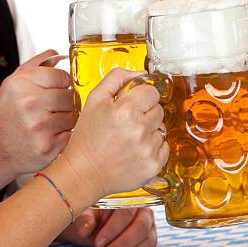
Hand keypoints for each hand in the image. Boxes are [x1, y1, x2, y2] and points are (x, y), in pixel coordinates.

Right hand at [0, 50, 73, 177]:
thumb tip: (61, 55)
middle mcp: (29, 103)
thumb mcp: (15, 83)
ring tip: (51, 123)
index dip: (63, 84)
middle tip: (52, 110)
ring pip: (74, 116)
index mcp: (21, 83)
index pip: (63, 76)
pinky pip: (72, 134)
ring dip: (67, 120)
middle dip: (66, 103)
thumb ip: (39, 64)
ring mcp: (38, 126)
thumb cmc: (8, 113)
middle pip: (71, 96)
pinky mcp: (47, 146)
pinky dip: (66, 135)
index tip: (56, 90)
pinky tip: (52, 135)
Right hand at [54, 68, 168, 208]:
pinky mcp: (153, 165)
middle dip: (145, 114)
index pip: (152, 92)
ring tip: (129, 139)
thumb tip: (142, 73)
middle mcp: (139, 129)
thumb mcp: (94, 100)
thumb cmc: (86, 139)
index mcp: (125, 110)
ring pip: (162, 129)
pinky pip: (164, 148)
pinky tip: (135, 151)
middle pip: (158, 110)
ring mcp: (148, 149)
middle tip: (127, 124)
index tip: (132, 104)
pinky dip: (153, 149)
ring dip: (149, 132)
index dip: (141, 97)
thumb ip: (117, 78)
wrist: (82, 173)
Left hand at [63, 208, 156, 246]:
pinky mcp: (149, 242)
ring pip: (148, 240)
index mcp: (128, 198)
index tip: (99, 243)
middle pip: (141, 226)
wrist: (95, 228)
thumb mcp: (85, 217)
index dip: (114, 228)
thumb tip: (85, 229)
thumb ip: (85, 220)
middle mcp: (143, 211)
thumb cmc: (92, 218)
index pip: (127, 212)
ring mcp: (149, 227)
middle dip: (124, 243)